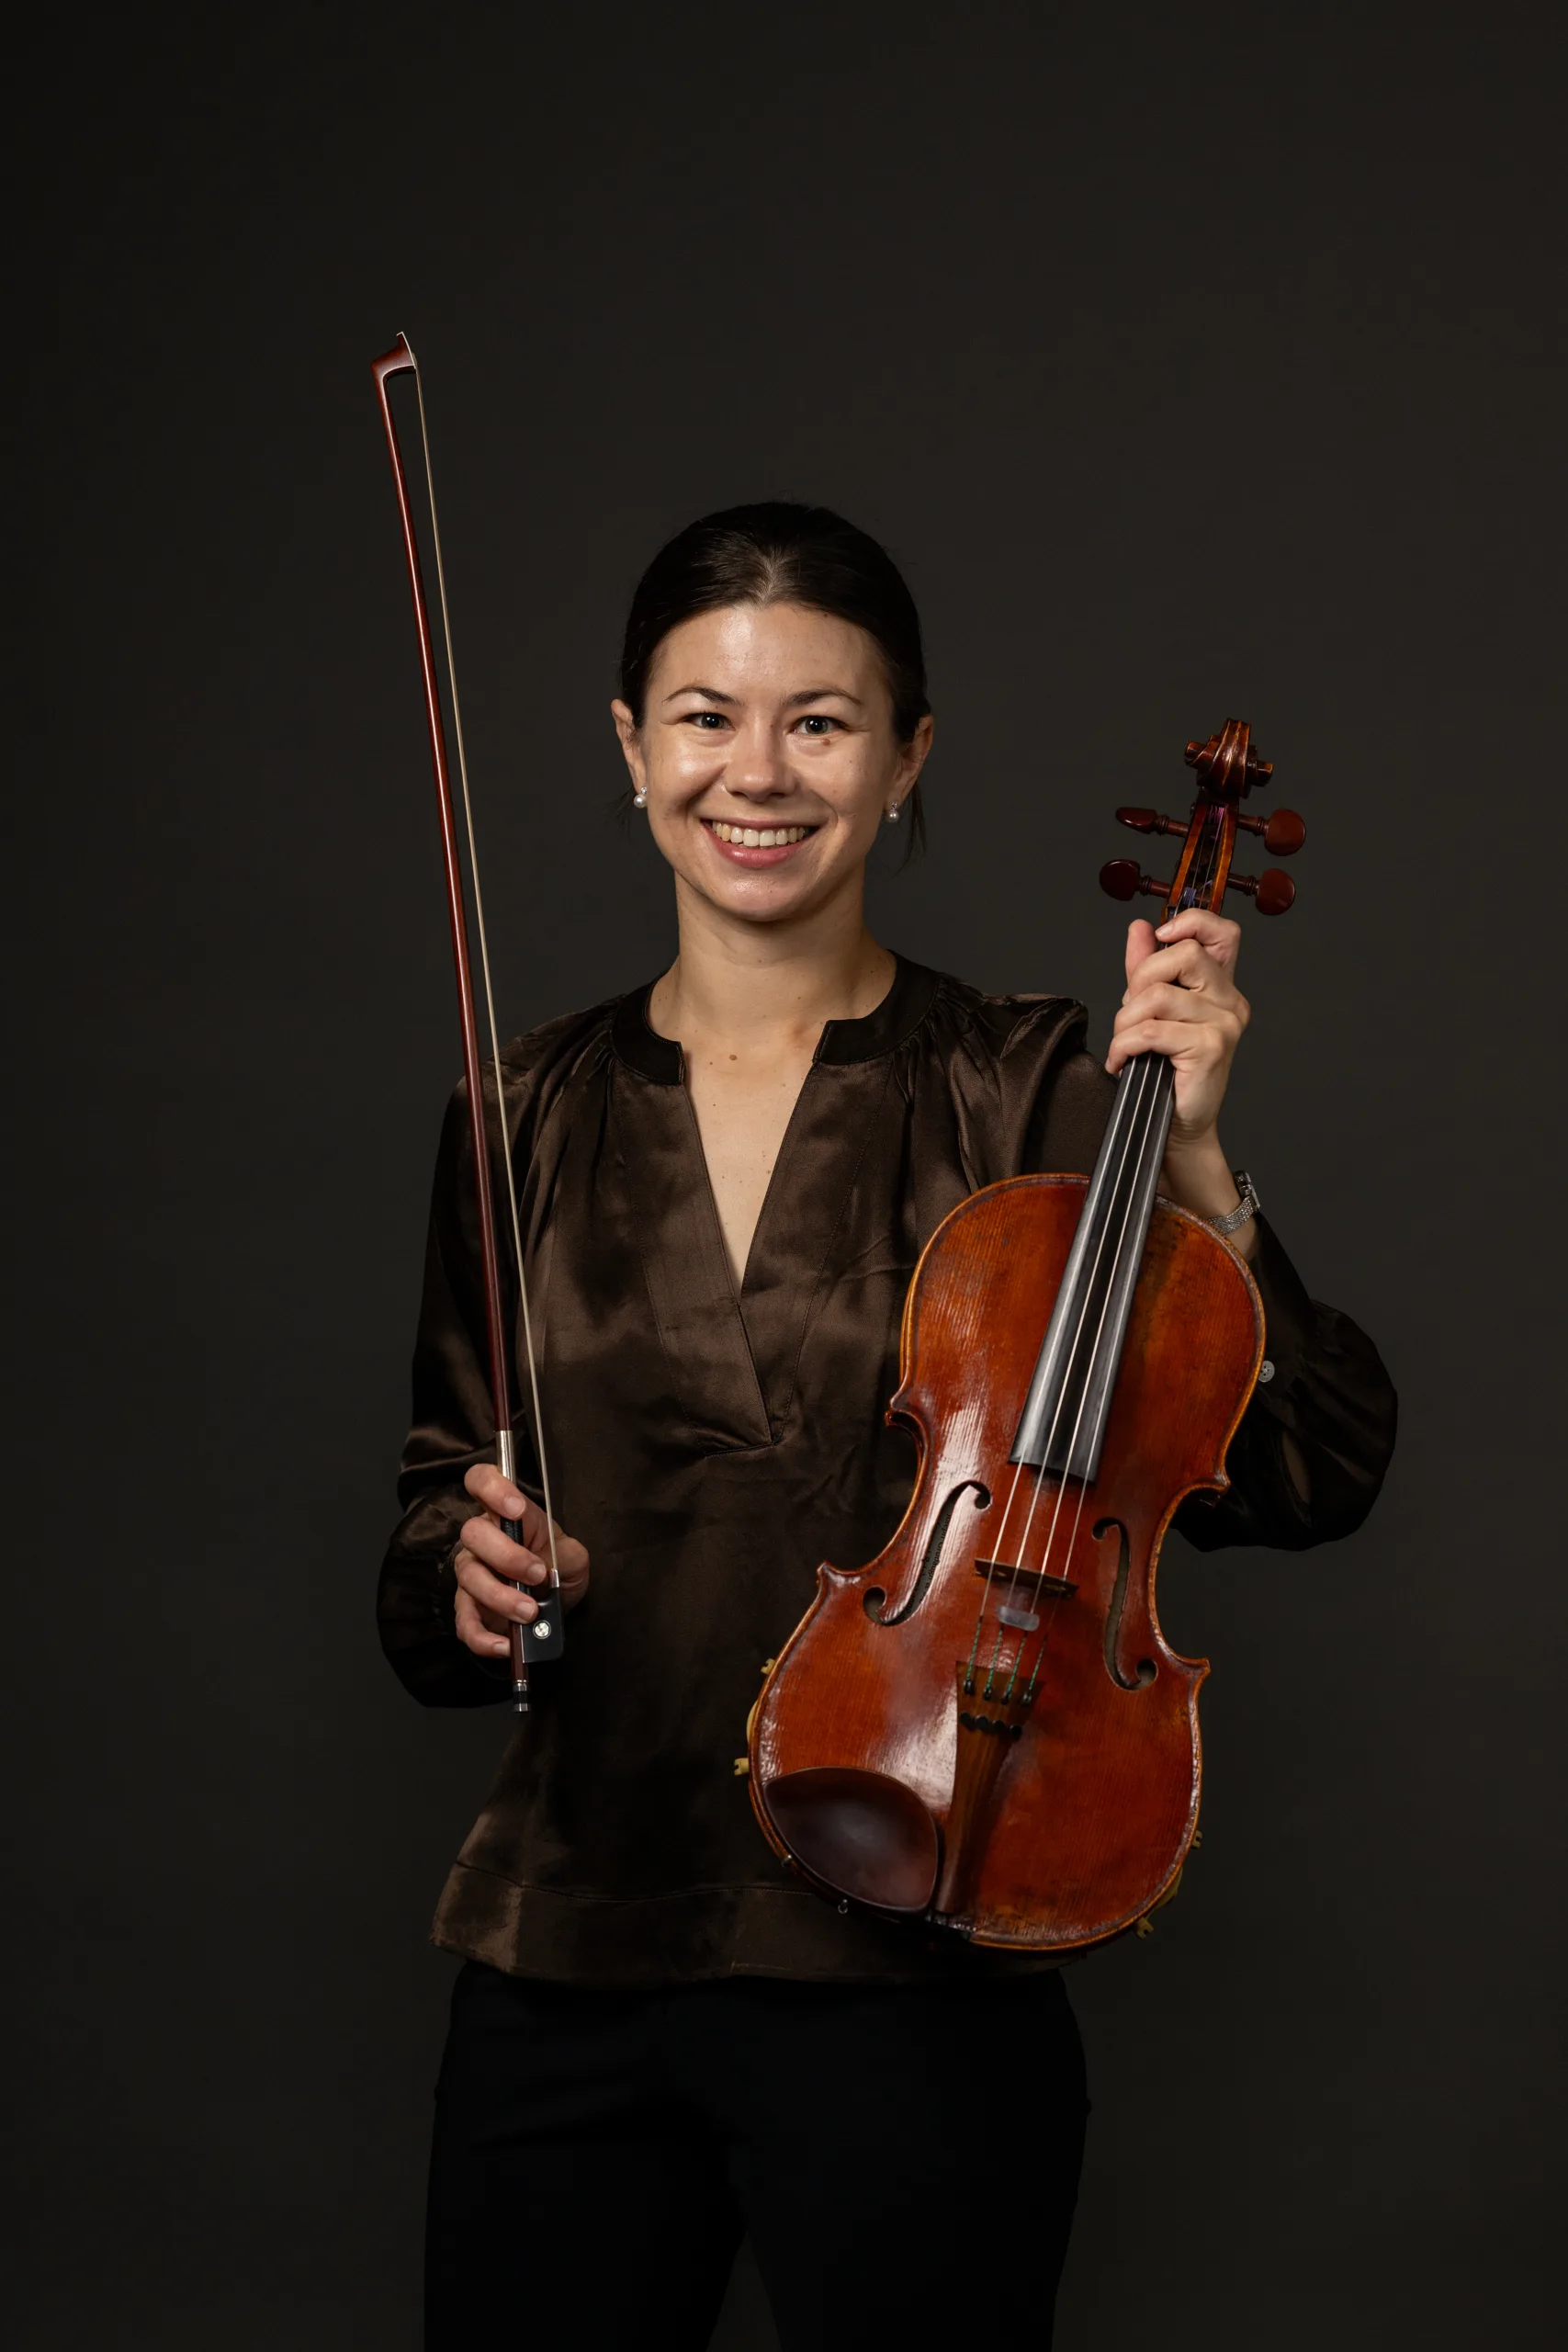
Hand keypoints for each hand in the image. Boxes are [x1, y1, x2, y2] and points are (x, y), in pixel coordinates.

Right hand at [453, 1464, 589, 1661]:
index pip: (481, 1480)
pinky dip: (483, 1637)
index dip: (492, 1488)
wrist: (553, 1608)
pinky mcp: (469, 1609)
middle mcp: (482, 1540)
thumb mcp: (574, 1557)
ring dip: (500, 1597)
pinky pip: (464, 1622)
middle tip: (538, 1575)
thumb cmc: (558, 1569)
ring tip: (530, 1613)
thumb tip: (548, 1566)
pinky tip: (506, 1645)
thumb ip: (566, 1554)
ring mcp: (472, 1573)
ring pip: (468, 1577)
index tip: (516, 1509)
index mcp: (507, 1514)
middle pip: (473, 1532)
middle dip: (506, 1555)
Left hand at [1106, 908, 1253, 1244]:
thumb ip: (1146, 968)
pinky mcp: (1211, 1048)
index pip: (1222, 932)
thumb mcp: (1153, 1011)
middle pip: (1184, 954)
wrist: (1177, 1125)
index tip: (1161, 936)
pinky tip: (1121, 1061)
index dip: (1192, 921)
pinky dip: (1124, 1045)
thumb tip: (1139, 928)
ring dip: (1125, 1021)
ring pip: (1158, 996)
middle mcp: (1230, 1000)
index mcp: (1220, 985)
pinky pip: (1151, 1030)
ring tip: (1122, 1044)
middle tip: (1129, 1012)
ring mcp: (1224, 1023)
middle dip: (1140, 978)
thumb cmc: (1166, 1070)